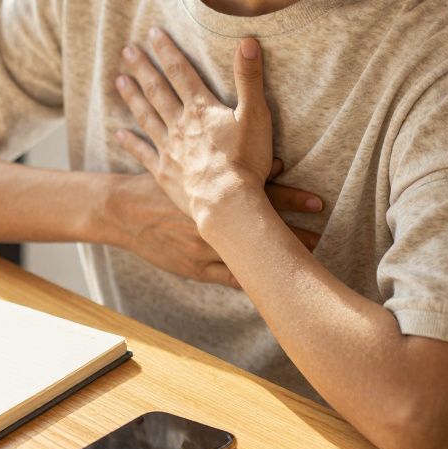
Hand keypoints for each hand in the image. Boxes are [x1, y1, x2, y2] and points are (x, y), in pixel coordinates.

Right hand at [108, 160, 323, 287]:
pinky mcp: (196, 269)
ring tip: (308, 266)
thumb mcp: (189, 170)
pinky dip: (251, 280)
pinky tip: (274, 286)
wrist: (123, 212)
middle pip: (263, 229)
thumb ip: (232, 168)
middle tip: (324, 236)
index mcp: (214, 196)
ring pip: (250, 260)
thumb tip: (276, 162)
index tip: (320, 203)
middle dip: (296, 234)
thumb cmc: (157, 187)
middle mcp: (213, 224)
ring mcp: (206, 251)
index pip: (262, 196)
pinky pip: (230, 278)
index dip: (292, 199)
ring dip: (279, 262)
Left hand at [114, 28, 273, 227]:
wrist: (226, 202)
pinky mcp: (163, 171)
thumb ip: (249, 79)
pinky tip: (118, 134)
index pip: (180, 71)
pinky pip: (143, 153)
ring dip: (132, 97)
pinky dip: (130, 142)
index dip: (167, 50)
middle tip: (125, 50)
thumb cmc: (246, 161)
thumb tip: (247, 41)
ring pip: (146, 116)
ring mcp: (169, 148)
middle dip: (142, 68)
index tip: (151, 33)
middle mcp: (179, 124)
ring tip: (118, 81)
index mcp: (201, 108)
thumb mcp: (256, 115)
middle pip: (157, 90)